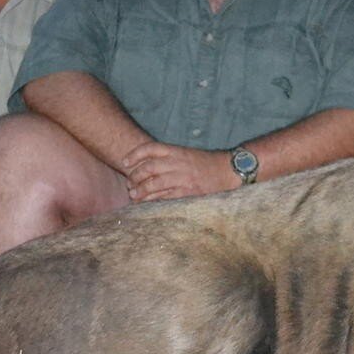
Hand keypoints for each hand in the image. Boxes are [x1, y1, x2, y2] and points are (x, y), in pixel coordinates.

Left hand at [119, 141, 235, 201]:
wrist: (229, 171)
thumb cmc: (207, 164)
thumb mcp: (187, 154)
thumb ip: (169, 158)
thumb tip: (146, 167)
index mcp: (177, 151)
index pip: (150, 149)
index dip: (134, 155)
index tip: (124, 163)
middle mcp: (178, 163)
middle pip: (148, 168)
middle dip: (135, 177)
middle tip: (129, 184)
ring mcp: (183, 178)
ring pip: (154, 184)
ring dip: (141, 191)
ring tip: (134, 196)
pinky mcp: (188, 192)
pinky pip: (165, 197)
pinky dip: (153, 201)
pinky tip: (146, 204)